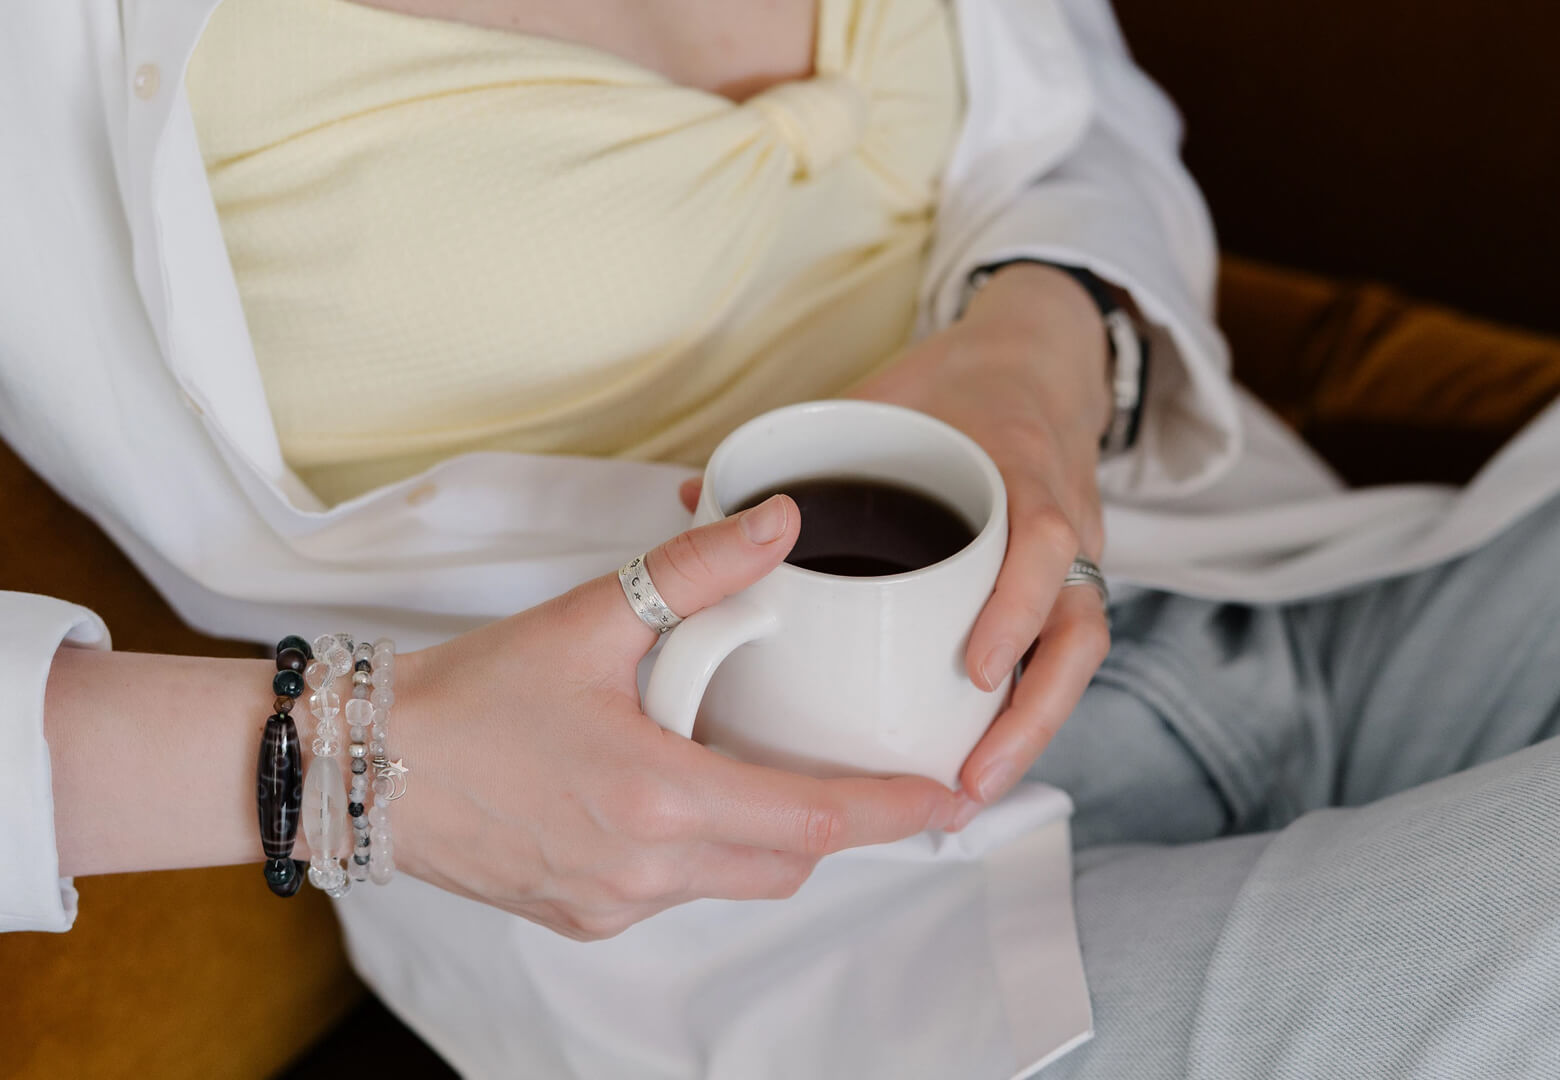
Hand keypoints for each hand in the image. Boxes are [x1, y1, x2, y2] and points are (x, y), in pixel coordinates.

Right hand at [387, 495, 958, 940]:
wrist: (362, 765)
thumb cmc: (469, 695)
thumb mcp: (589, 619)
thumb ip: (695, 572)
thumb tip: (779, 522)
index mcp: (657, 799)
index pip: (815, 821)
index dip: (891, 810)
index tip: (945, 795)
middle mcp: (643, 871)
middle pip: (788, 862)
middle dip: (836, 822)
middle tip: (858, 769)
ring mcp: (612, 906)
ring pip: (735, 881)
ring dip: (766, 834)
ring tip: (754, 762)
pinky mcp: (583, 919)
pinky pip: (678, 893)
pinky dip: (704, 850)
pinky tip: (676, 791)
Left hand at [853, 266, 1113, 814]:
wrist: (1035, 362)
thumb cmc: (954, 385)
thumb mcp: (882, 394)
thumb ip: (799, 443)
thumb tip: (694, 498)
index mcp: (1020, 469)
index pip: (1042, 541)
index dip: (1014, 608)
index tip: (974, 669)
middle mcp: (1063, 524)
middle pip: (1077, 627)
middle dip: (1030, 714)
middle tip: (969, 779)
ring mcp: (1077, 562)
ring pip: (1078, 656)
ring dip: (1031, 731)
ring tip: (972, 794)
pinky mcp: (1068, 588)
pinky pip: (1064, 659)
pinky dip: (1026, 712)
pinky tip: (979, 764)